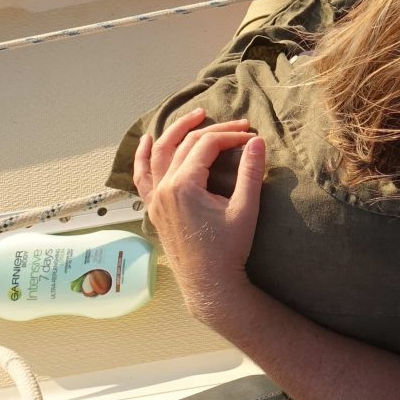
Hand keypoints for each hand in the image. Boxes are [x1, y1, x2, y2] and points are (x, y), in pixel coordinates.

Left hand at [132, 107, 266, 322]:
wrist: (209, 283)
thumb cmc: (228, 250)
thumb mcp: (245, 210)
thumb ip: (250, 173)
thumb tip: (257, 142)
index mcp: (184, 186)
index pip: (206, 144)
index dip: (231, 136)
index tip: (252, 137)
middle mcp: (164, 188)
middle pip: (186, 144)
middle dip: (213, 130)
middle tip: (238, 126)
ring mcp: (156, 198)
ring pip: (160, 153)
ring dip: (177, 131)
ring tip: (196, 116)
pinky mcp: (155, 208)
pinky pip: (142, 176)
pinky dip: (143, 156)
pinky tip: (147, 141)